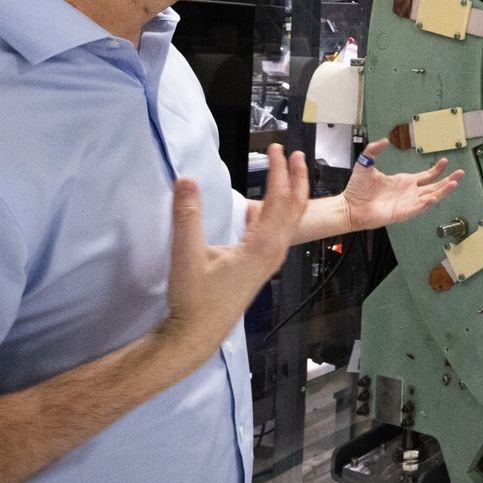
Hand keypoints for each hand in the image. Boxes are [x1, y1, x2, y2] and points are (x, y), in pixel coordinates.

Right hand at [154, 144, 309, 370]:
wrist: (197, 334)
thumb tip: (186, 180)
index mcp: (262, 246)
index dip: (279, 171)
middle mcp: (274, 252)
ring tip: (289, 172)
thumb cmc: (194, 299)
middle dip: (297, 178)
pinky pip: (279, 232)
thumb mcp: (186, 254)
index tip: (275, 148)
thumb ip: (187, 216)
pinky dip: (280, 211)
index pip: (279, 200)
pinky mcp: (261, 266)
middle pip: (295, 208)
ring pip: (290, 221)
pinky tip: (265, 207)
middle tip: (296, 153)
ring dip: (291, 194)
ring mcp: (270, 260)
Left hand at [342, 139, 462, 230]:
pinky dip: (427, 203)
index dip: (437, 170)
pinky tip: (434, 197)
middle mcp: (409, 193)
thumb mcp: (366, 164)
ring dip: (443, 191)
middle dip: (448, 180)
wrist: (350, 206)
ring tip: (455, 183)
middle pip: (434, 187)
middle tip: (461, 173)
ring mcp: (407, 203)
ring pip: (431, 197)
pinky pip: (419, 208)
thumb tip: (385, 140)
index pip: (426, 176)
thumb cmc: (357, 189)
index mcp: (404, 182)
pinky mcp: (402, 213)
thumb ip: (374, 150)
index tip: (446, 161)